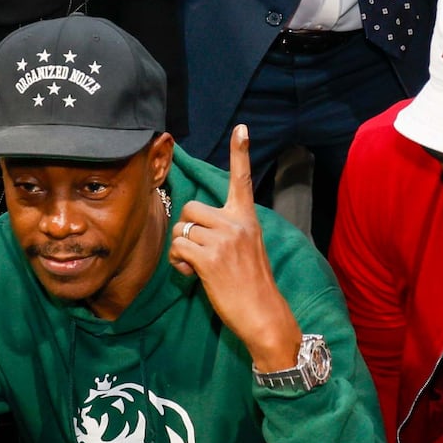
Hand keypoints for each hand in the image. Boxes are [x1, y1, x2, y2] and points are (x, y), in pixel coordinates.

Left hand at [168, 127, 300, 368]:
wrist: (264, 315)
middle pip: (191, 208)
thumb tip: (193, 231)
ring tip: (197, 267)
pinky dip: (178, 263)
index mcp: (247, 219)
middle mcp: (237, 223)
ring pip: (182, 230)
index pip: (243, 179)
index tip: (241, 127)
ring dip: (181, 250)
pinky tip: (192, 275)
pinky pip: (178, 249)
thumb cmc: (252, 286)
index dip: (240, 152)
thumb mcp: (248, 249)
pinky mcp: (210, 258)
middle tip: (197, 252)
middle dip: (186, 230)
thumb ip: (227, 232)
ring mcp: (224, 240)